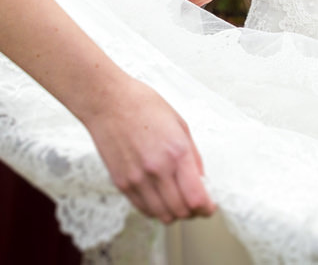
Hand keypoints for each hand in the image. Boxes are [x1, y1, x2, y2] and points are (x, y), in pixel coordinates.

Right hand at [82, 81, 213, 221]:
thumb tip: (201, 180)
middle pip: (181, 211)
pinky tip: (160, 198)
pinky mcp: (121, 183)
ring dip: (174, 214)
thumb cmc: (144, 106)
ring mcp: (137, 179)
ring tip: (178, 202)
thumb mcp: (180, 125)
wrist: (108, 102)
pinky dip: (155, 210)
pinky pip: (143, 209)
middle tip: (196, 205)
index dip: (206, 208)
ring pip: (162, 215)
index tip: (209, 207)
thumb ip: (193, 156)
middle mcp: (157, 170)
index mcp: (177, 153)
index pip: (196, 198)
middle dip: (193, 212)